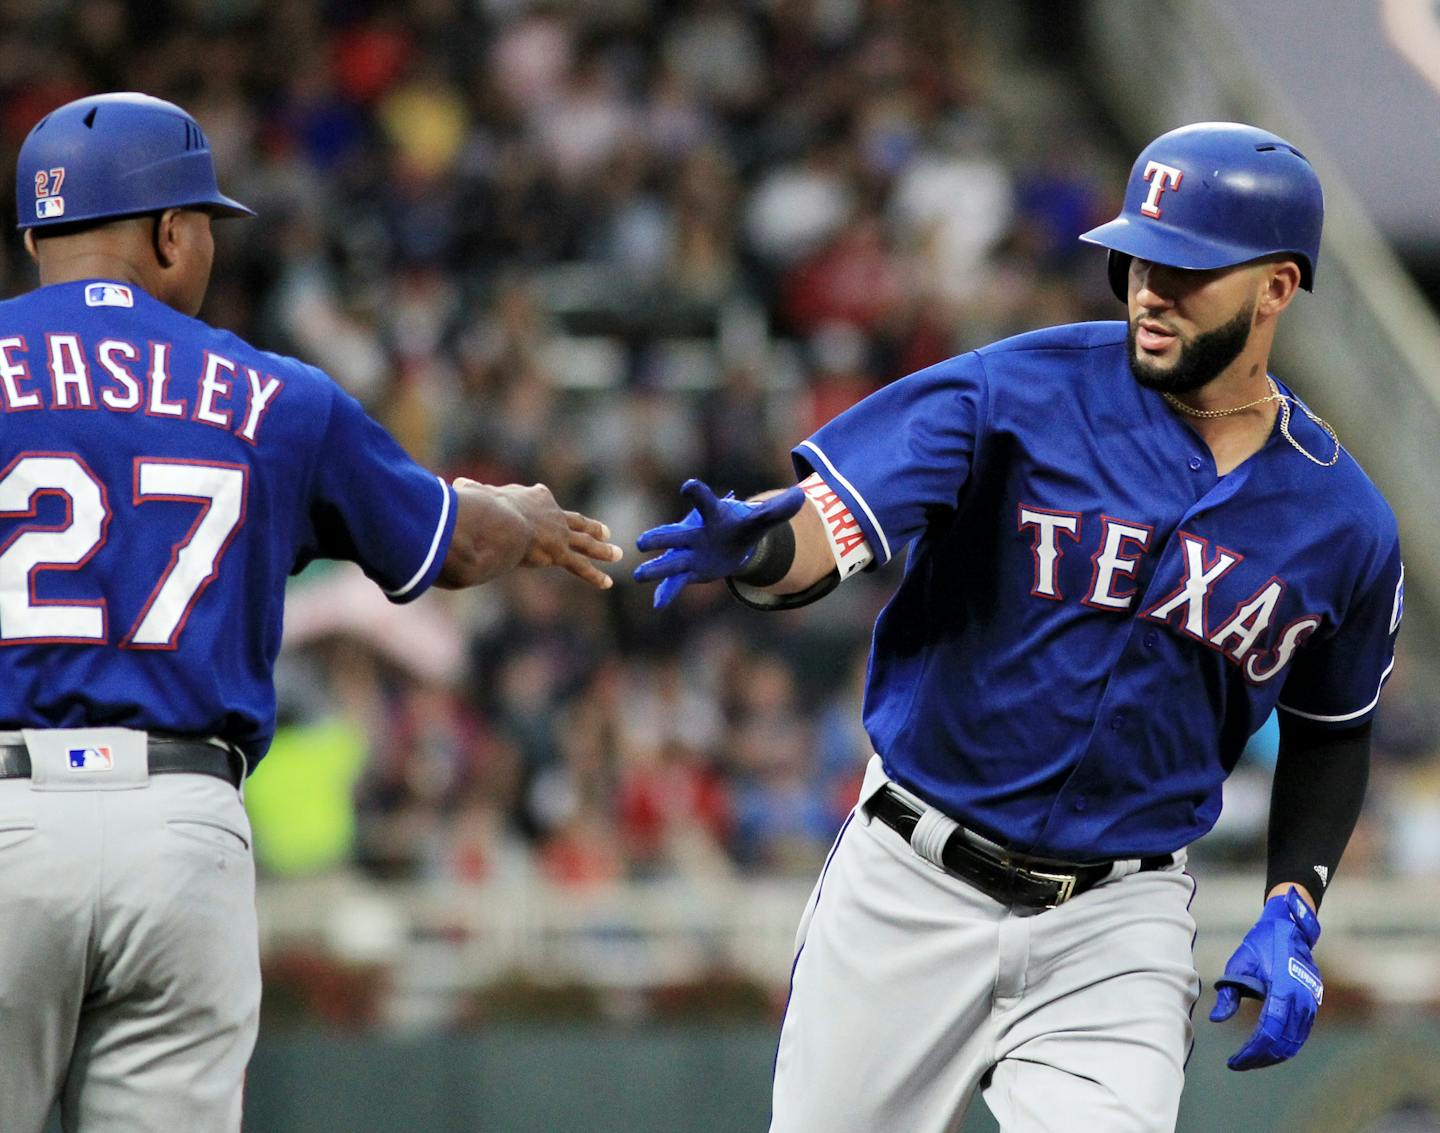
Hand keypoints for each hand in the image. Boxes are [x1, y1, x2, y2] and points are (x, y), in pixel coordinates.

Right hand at [455, 479, 621, 589]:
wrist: (498, 523)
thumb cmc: (482, 509)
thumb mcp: (474, 494)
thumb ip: (469, 492)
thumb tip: (457, 487)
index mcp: (532, 497)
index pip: (542, 497)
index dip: (541, 498)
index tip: (542, 494)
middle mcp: (552, 513)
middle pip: (574, 520)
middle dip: (589, 526)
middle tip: (604, 530)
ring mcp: (559, 533)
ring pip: (585, 542)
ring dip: (602, 549)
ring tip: (617, 553)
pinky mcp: (559, 553)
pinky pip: (580, 567)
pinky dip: (594, 575)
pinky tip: (608, 583)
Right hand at [633, 479, 805, 608]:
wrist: (734, 542)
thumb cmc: (744, 526)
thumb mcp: (762, 520)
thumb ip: (778, 510)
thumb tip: (802, 497)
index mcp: (711, 514)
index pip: (703, 500)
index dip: (696, 492)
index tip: (688, 488)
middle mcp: (694, 533)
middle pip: (675, 534)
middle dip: (659, 538)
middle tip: (642, 542)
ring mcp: (689, 552)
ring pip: (670, 560)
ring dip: (656, 568)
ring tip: (639, 574)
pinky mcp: (689, 570)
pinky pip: (676, 582)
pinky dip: (667, 592)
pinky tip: (657, 604)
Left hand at [1209, 887, 1323, 1070]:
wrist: (1289, 928)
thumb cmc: (1261, 944)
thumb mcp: (1239, 964)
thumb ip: (1229, 992)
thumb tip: (1216, 1019)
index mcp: (1283, 989)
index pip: (1268, 1031)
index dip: (1252, 1051)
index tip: (1234, 1061)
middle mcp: (1301, 1000)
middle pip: (1282, 1042)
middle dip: (1260, 1058)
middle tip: (1238, 1064)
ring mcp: (1310, 1003)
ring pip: (1293, 1042)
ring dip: (1273, 1055)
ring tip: (1250, 1060)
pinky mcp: (1312, 1004)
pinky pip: (1300, 1034)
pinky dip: (1284, 1045)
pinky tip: (1267, 1049)